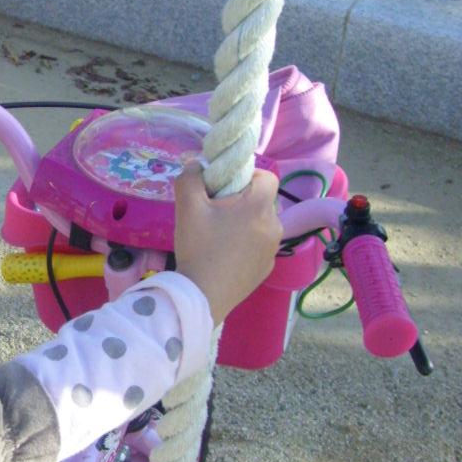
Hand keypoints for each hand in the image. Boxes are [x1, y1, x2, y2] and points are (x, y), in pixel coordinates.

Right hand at [173, 162, 282, 325]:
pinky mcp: (267, 269)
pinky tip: (226, 256)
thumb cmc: (198, 248)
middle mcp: (274, 226)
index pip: (268, 177)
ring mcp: (273, 250)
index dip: (249, 175)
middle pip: (263, 202)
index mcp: (260, 207)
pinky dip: (247, 245)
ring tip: (220, 235)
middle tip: (217, 211)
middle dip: (243, 201)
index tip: (227, 185)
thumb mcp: (187, 208)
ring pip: (262, 225)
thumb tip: (196, 164)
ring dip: (246, 223)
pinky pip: (260, 247)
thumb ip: (190, 179)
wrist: (202, 296)